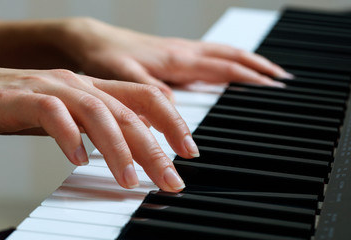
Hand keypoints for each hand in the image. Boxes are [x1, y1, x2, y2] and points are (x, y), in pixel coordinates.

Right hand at [0, 67, 197, 191]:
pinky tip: (79, 159)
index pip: (146, 98)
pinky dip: (69, 136)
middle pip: (128, 114)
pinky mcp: (24, 98)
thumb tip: (137, 145)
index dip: (172, 122)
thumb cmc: (31, 105)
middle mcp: (81, 85)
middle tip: (170, 180)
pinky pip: (51, 114)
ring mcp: (53, 88)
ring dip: (118, 150)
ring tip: (130, 180)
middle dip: (154, 149)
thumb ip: (105, 126)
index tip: (189, 151)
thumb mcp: (76, 115)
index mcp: (97, 89)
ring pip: (97, 114)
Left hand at [61, 18, 291, 99]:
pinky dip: (228, 61)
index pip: (223, 66)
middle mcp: (184, 53)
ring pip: (223, 53)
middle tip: (282, 79)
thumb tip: (177, 109)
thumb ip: (151, 91)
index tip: (272, 86)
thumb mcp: (124, 76)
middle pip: (231, 57)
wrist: (92, 41)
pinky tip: (231, 68)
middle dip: (259, 67)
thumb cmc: (106, 57)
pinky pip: (210, 55)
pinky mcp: (174, 54)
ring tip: (267, 72)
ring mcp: (181, 52)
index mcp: (177, 59)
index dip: (249, 76)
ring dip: (248, 61)